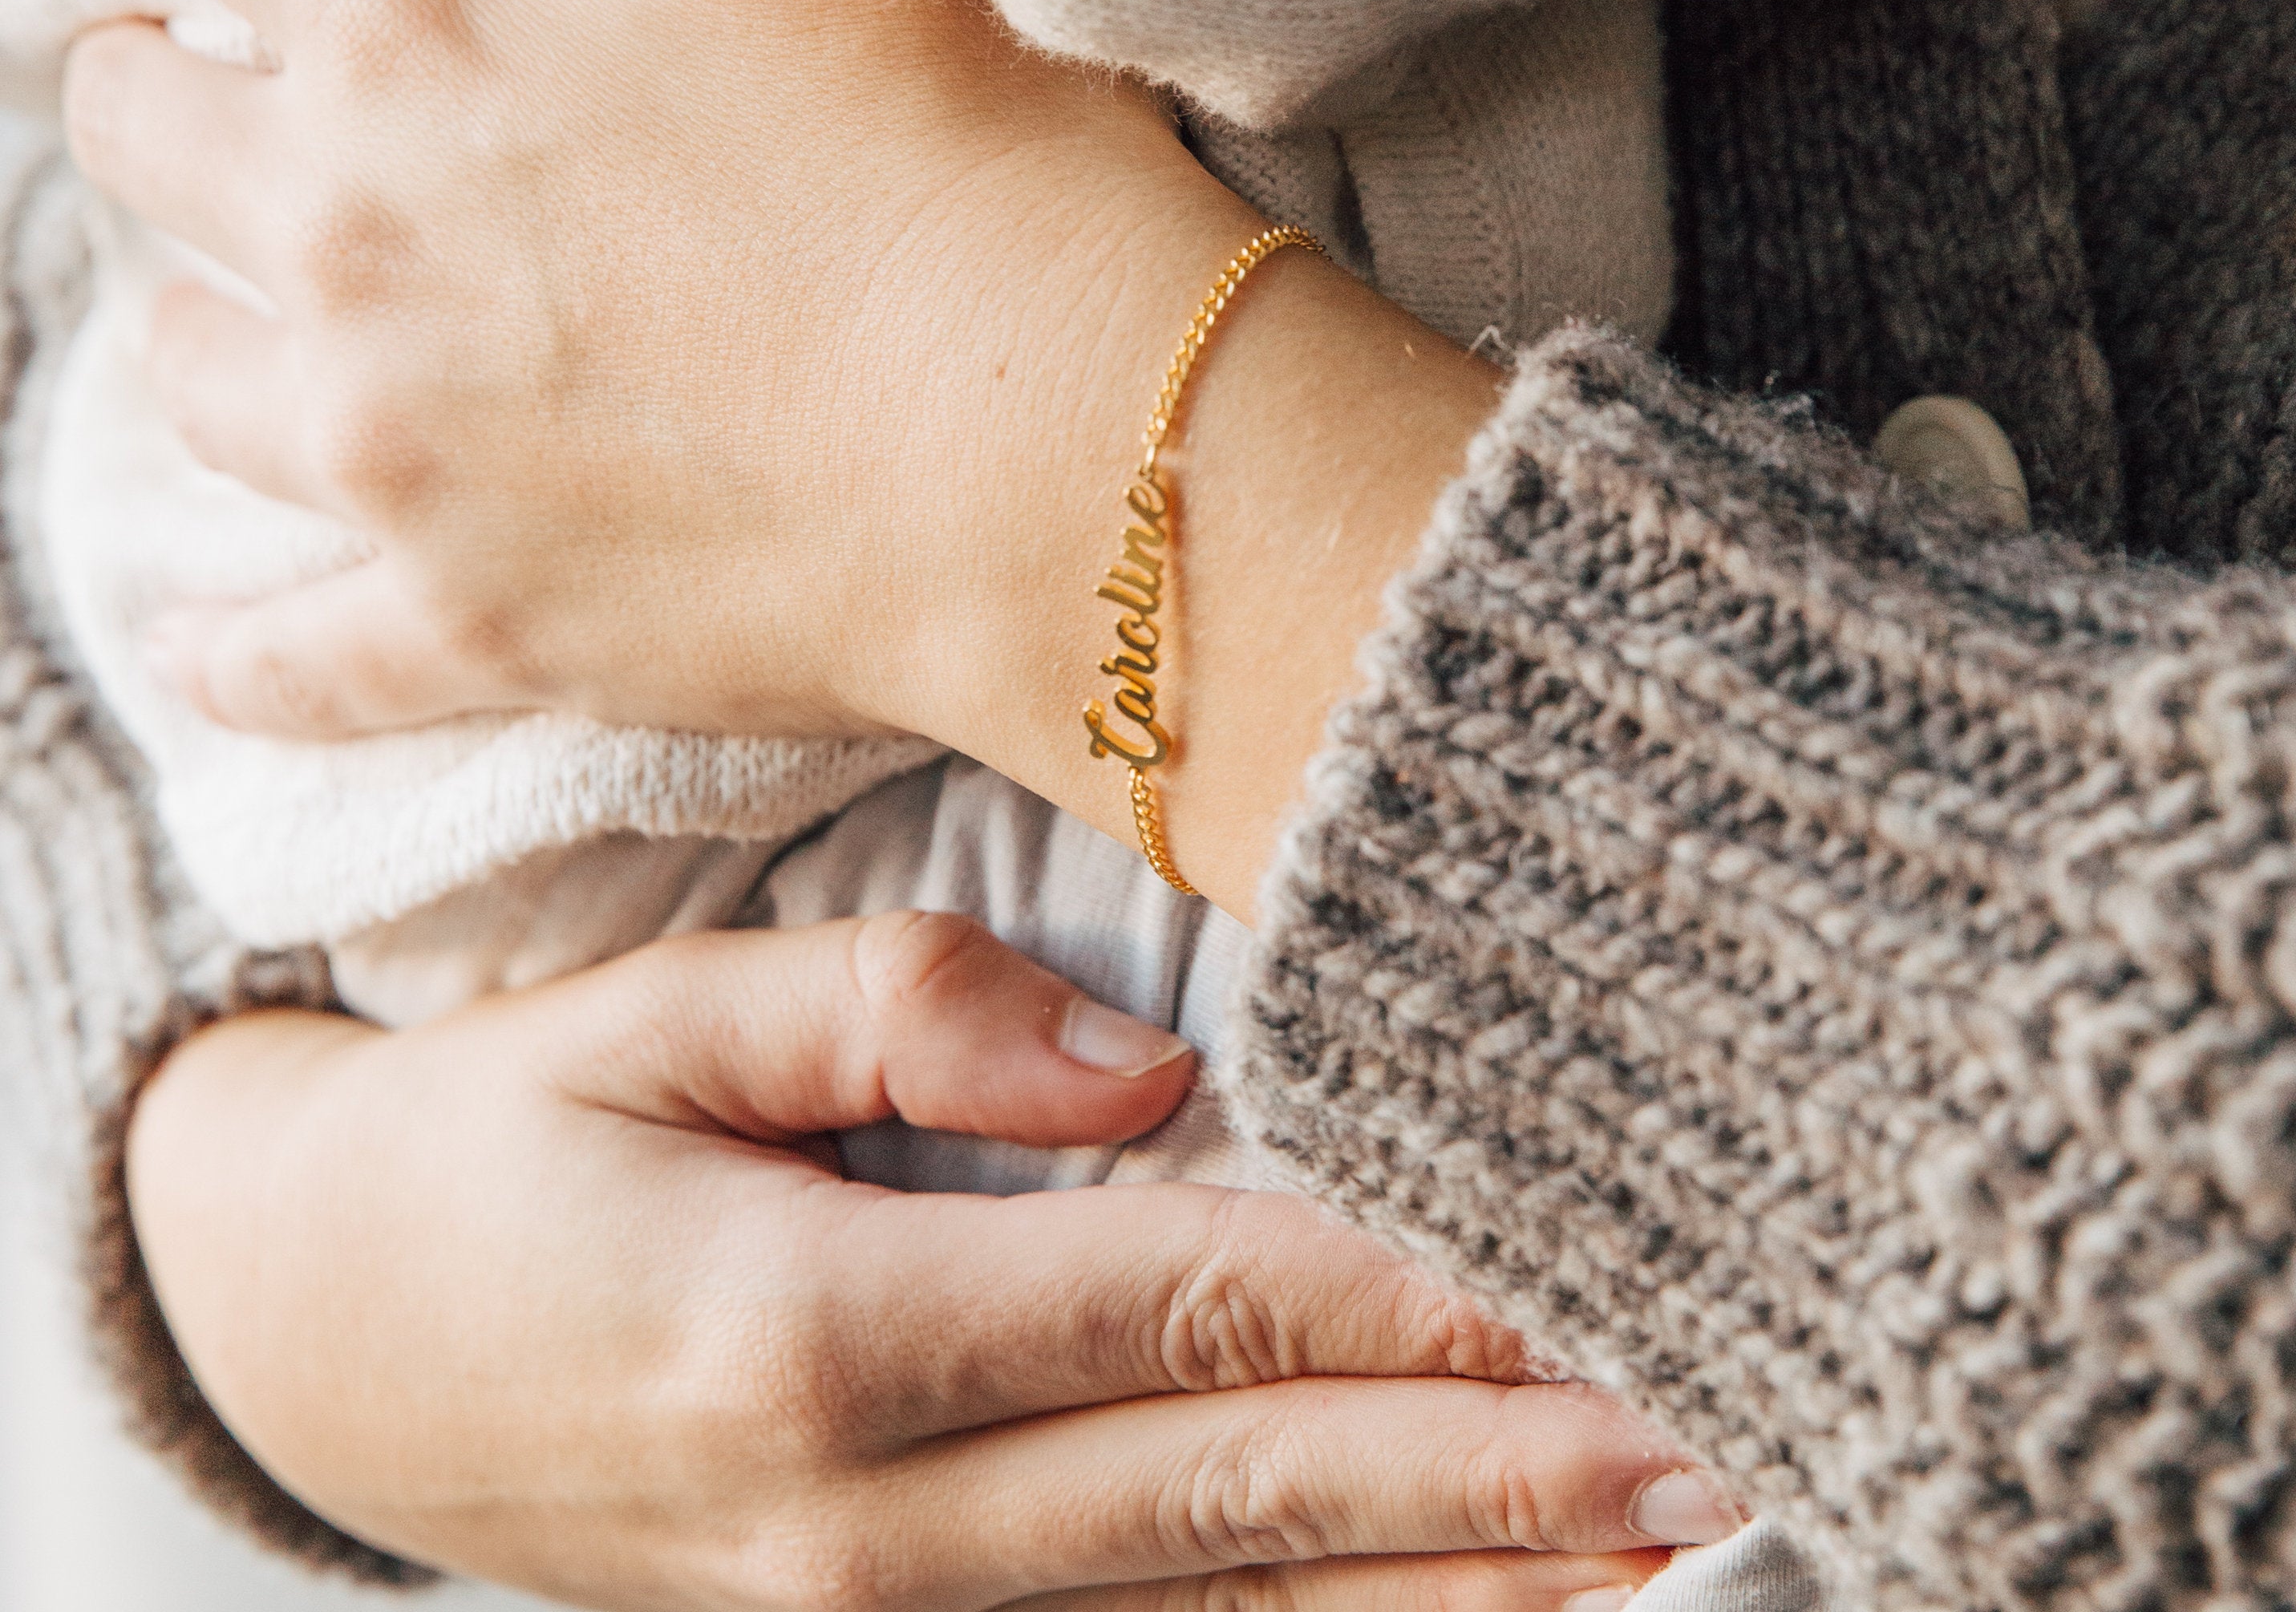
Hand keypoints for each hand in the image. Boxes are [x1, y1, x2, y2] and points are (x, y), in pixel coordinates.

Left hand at [3, 0, 1499, 914]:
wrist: (1078, 461)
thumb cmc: (970, 156)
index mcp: (415, 34)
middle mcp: (346, 242)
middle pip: (127, 121)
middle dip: (171, 73)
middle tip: (265, 75)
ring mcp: (392, 460)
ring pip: (177, 370)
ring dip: (219, 311)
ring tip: (300, 305)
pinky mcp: (471, 629)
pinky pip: (272, 662)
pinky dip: (231, 645)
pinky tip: (206, 634)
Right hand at [131, 912, 1720, 1606]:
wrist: (312, 1329)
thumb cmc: (490, 1142)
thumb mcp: (645, 1022)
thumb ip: (896, 1014)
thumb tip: (1144, 1055)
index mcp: (815, 1334)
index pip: (1177, 1305)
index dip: (1399, 1297)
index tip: (1589, 1278)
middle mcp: (867, 1521)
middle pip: (1239, 1484)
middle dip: (1491, 1471)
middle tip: (1709, 1444)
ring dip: (1451, 1588)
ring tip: (1656, 1557)